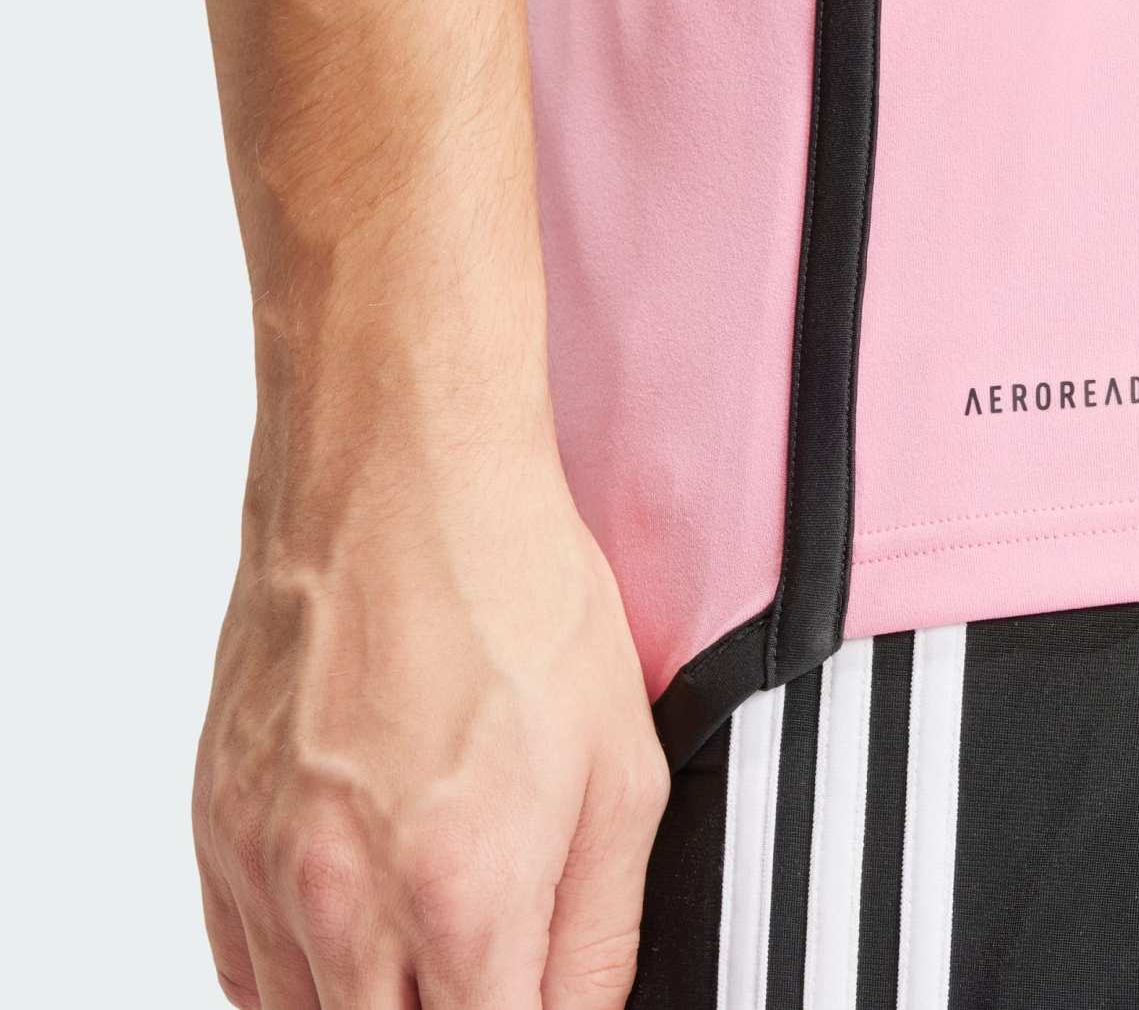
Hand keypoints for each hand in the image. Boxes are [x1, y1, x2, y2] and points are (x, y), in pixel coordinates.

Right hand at [192, 442, 668, 1008]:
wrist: (402, 482)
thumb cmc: (513, 593)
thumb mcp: (623, 768)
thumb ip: (602, 932)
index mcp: (462, 896)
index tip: (533, 990)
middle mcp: (345, 900)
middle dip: (452, 1008)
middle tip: (490, 953)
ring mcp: (265, 862)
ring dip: (374, 999)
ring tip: (427, 921)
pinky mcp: (216, 821)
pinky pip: (242, 963)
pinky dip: (298, 971)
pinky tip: (352, 917)